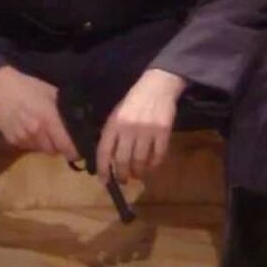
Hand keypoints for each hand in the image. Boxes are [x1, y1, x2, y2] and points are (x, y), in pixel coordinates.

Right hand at [0, 66, 78, 158]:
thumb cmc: (28, 86)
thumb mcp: (51, 93)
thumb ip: (64, 109)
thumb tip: (79, 122)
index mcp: (49, 119)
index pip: (66, 147)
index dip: (74, 150)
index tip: (77, 149)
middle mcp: (36, 132)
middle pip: (54, 151)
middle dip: (58, 146)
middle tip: (58, 135)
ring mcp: (23, 138)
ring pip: (40, 150)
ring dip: (44, 144)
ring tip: (42, 131)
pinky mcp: (12, 141)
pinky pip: (27, 147)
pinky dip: (31, 142)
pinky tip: (28, 129)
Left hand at [97, 68, 185, 184]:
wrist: (157, 86)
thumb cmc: (134, 101)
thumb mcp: (117, 114)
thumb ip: (112, 134)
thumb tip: (108, 159)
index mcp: (114, 123)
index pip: (104, 151)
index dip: (103, 169)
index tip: (104, 181)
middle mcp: (128, 128)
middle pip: (122, 160)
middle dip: (122, 175)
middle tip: (123, 180)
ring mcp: (146, 131)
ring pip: (140, 161)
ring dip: (138, 172)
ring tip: (137, 174)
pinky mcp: (163, 132)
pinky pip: (158, 155)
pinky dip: (154, 164)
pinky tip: (151, 165)